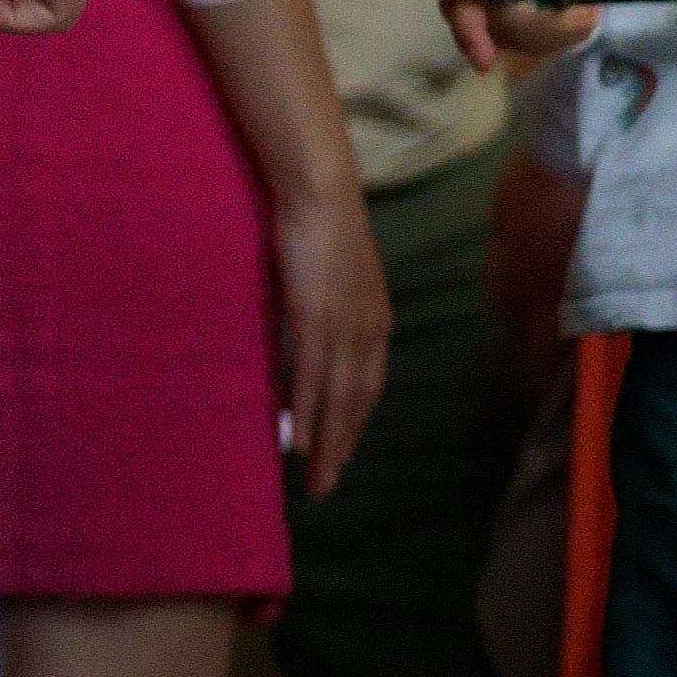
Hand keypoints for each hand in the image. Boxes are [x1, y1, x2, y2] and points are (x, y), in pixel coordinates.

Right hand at [274, 184, 391, 498]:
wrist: (319, 191)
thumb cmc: (319, 227)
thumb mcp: (329, 278)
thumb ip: (324, 310)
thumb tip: (307, 339)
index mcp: (374, 317)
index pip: (368, 382)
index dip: (354, 421)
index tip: (341, 452)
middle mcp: (368, 326)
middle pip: (358, 399)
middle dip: (344, 445)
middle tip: (327, 485)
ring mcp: (345, 323)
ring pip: (339, 395)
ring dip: (328, 441)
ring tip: (317, 479)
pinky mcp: (317, 315)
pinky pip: (314, 373)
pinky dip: (310, 410)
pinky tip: (302, 439)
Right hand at [438, 0, 600, 71]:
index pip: (457, 5)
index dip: (470, 34)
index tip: (483, 61)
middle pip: (503, 29)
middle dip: (543, 31)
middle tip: (585, 16)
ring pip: (526, 35)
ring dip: (559, 32)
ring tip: (589, 12)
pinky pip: (546, 22)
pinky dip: (568, 23)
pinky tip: (589, 7)